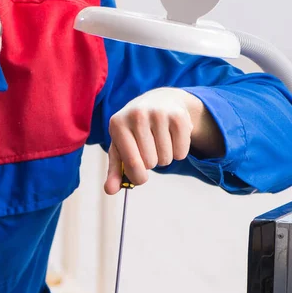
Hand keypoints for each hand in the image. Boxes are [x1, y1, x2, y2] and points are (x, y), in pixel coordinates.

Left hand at [104, 88, 224, 194]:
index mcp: (117, 124)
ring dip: (164, 158)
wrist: (158, 101)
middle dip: (151, 163)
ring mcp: (159, 113)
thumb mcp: (120, 147)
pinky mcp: (179, 116)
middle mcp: (137, 115)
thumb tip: (109, 190)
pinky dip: (178, 152)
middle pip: (151, 163)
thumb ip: (114, 170)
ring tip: (159, 141)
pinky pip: (181, 152)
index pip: (132, 163)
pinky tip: (172, 138)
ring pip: (166, 158)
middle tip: (149, 149)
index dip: (138, 177)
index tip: (140, 177)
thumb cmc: (134, 131)